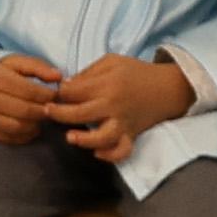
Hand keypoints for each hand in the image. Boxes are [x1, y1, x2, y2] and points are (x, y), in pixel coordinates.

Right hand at [0, 53, 61, 147]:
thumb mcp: (13, 62)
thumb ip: (37, 66)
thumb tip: (58, 77)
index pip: (30, 91)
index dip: (48, 95)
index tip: (56, 95)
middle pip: (25, 111)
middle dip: (44, 112)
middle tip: (52, 109)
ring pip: (17, 127)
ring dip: (36, 125)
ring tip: (42, 118)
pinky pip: (8, 138)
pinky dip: (24, 136)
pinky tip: (31, 128)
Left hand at [49, 53, 198, 157]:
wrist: (168, 87)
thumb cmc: (137, 72)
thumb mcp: (112, 61)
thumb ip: (88, 72)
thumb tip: (66, 87)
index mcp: (108, 83)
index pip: (74, 90)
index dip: (58, 93)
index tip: (53, 94)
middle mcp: (114, 105)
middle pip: (80, 113)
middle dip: (59, 113)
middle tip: (48, 111)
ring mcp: (123, 122)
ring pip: (101, 137)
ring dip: (83, 139)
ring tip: (70, 137)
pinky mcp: (131, 134)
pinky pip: (122, 151)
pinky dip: (109, 155)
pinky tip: (97, 152)